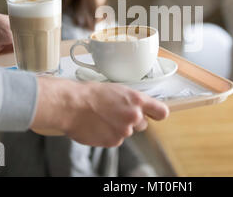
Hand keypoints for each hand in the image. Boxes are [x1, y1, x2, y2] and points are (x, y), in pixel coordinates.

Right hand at [31, 77, 169, 146]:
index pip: (161, 112)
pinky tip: (98, 125)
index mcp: (137, 100)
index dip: (157, 114)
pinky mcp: (113, 141)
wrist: (71, 105)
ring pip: (127, 132)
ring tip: (103, 118)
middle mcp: (134, 116)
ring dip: (118, 128)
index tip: (154, 114)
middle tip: (116, 114)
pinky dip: (107, 135)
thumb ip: (131, 100)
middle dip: (132, 121)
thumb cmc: (89, 93)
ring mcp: (124, 131)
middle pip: (143, 124)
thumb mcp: (116, 89)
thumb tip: (138, 106)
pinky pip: (115, 140)